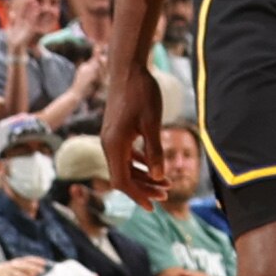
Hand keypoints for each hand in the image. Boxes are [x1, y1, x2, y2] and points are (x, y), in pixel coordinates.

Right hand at [100, 76, 173, 205]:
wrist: (128, 69)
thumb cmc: (141, 93)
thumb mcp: (152, 122)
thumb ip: (155, 150)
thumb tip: (159, 177)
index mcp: (115, 145)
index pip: (121, 181)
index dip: (137, 195)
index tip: (152, 206)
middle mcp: (109, 144)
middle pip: (123, 176)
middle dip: (144, 188)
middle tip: (166, 194)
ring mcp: (111, 137)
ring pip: (125, 166)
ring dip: (143, 176)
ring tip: (165, 183)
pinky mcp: (116, 131)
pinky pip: (125, 154)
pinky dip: (139, 163)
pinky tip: (153, 166)